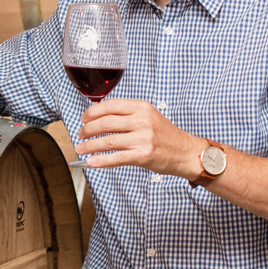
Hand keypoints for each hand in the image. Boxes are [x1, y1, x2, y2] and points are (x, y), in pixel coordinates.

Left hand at [75, 99, 206, 178]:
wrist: (186, 152)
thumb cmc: (166, 136)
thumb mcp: (149, 116)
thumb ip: (128, 115)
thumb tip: (100, 119)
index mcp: (141, 107)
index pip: (110, 106)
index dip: (92, 112)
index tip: (84, 118)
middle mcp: (142, 120)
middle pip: (105, 122)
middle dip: (88, 129)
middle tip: (80, 135)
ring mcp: (143, 138)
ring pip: (107, 140)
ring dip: (89, 146)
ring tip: (81, 149)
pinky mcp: (143, 155)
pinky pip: (116, 158)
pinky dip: (100, 160)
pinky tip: (91, 162)